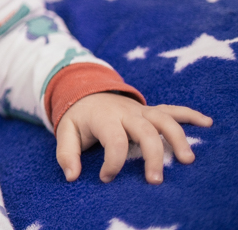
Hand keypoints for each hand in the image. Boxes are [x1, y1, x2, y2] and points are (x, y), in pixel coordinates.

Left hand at [55, 92, 211, 183]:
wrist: (87, 92)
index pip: (114, 140)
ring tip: (186, 160)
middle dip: (152, 156)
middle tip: (155, 180)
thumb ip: (66, 153)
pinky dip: (190, 115)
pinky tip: (207, 123)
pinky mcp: (152, 111)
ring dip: (177, 138)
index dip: (112, 162)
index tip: (106, 178)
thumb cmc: (79, 117)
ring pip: (164, 120)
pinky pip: (173, 110)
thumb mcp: (66, 131)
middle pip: (145, 131)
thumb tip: (71, 176)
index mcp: (105, 118)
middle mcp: (127, 113)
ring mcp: (142, 111)